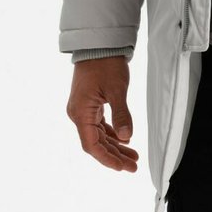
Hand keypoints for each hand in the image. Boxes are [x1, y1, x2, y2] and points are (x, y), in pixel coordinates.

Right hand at [66, 57, 138, 172]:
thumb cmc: (105, 63)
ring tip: (133, 156)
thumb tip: (127, 138)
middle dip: (114, 156)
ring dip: (115, 146)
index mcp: (80, 113)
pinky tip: (124, 140)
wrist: (98, 43)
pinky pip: (99, 125)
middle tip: (133, 166)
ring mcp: (83, 109)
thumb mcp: (117, 89)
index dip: (107, 159)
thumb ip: (121, 114)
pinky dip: (112, 133)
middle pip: (96, 143)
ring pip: (99, 135)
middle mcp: (78, 113)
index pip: (92, 146)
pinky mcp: (89, 103)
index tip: (123, 168)